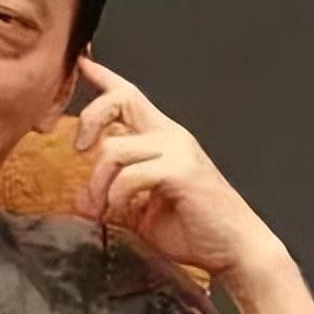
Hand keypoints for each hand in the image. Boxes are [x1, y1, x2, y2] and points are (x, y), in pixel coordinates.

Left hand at [73, 56, 283, 275]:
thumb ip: (112, 198)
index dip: (104, 77)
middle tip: (79, 149)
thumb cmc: (193, 229)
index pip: (130, 96)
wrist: (234, 250)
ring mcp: (179, 150)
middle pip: (122, 100)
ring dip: (99, 183)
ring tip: (103, 209)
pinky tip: (121, 210)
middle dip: (90, 117)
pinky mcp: (181, 170)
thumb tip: (78, 199)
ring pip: (114, 148)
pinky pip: (131, 174)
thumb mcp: (141, 211)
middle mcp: (171, 136)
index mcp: (162, 139)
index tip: (83, 62)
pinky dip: (117, 194)